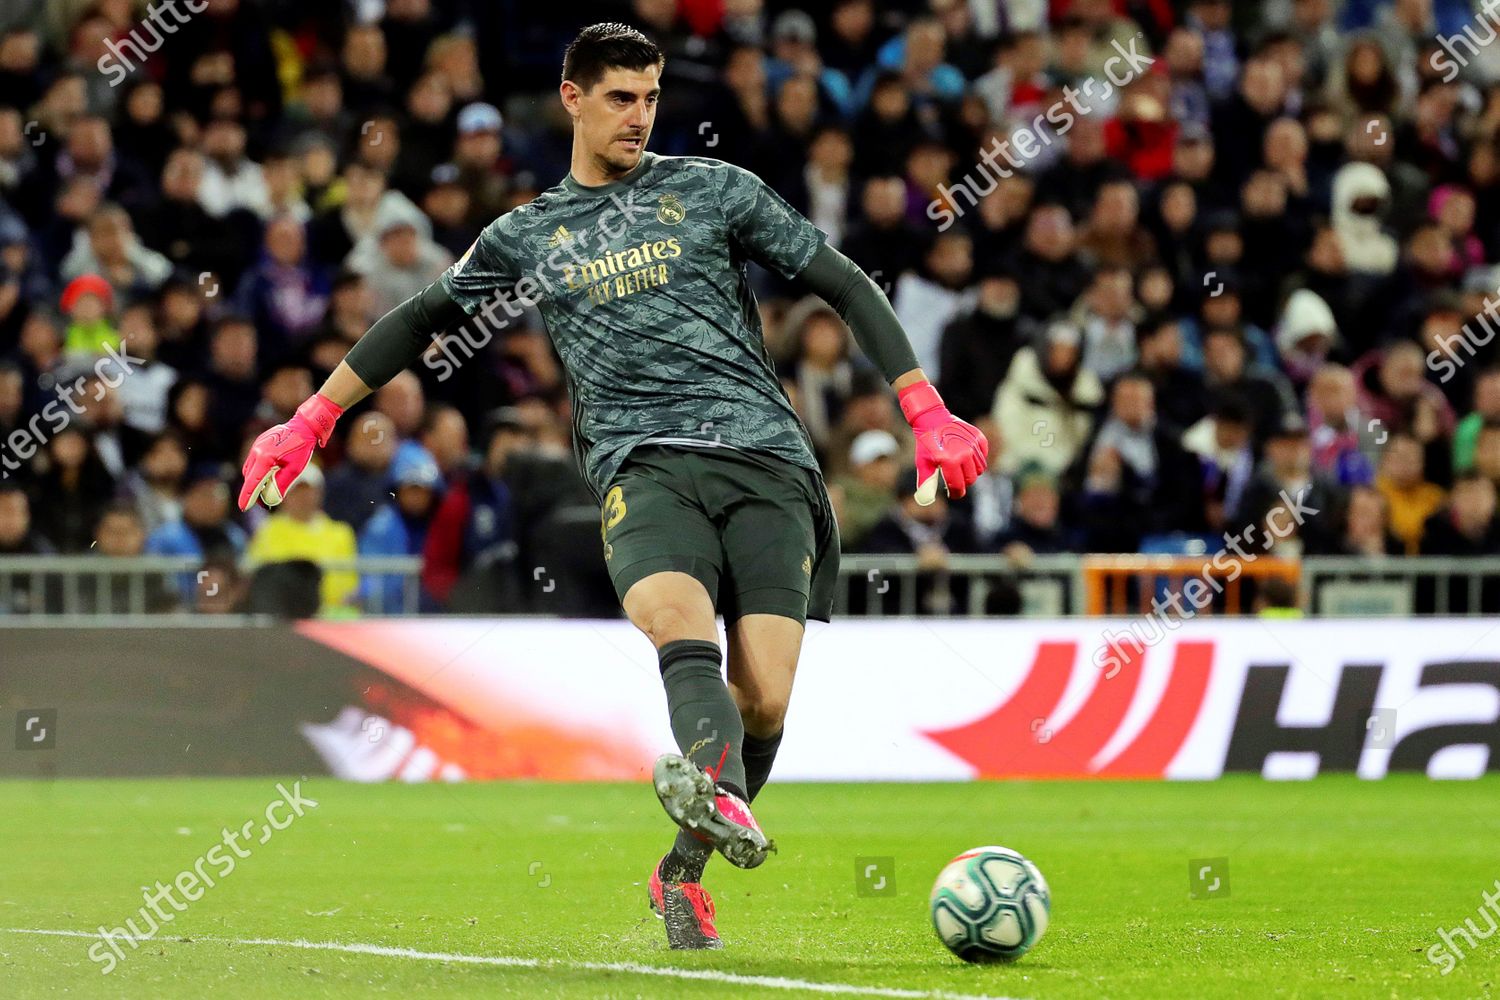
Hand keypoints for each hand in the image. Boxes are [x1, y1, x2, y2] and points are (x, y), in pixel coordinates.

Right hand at [238, 394, 343, 509]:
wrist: (304, 426)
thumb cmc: (301, 448)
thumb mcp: (294, 470)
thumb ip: (280, 485)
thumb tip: (271, 500)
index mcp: (265, 458)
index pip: (253, 482)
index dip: (247, 496)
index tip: (242, 507)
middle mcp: (257, 451)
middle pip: (249, 477)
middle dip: (253, 490)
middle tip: (263, 503)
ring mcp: (256, 446)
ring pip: (250, 469)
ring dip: (254, 480)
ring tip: (266, 489)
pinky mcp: (259, 442)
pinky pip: (253, 460)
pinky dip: (257, 470)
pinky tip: (267, 474)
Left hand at [899, 381, 988, 503]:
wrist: (932, 419)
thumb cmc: (926, 443)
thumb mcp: (923, 463)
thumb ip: (926, 482)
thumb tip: (926, 501)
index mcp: (950, 461)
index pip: (958, 486)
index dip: (956, 493)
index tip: (953, 494)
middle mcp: (964, 453)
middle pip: (971, 479)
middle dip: (963, 483)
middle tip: (955, 479)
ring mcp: (972, 445)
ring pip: (980, 468)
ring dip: (972, 471)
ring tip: (961, 468)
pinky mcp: (978, 437)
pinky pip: (984, 455)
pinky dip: (978, 459)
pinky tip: (968, 457)